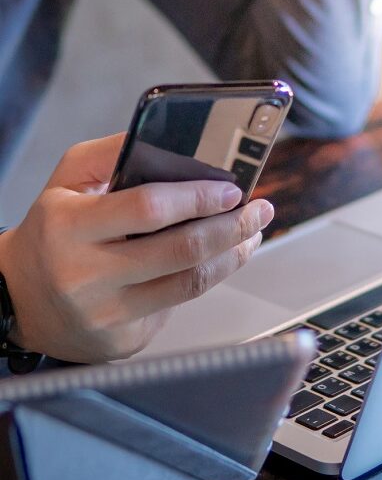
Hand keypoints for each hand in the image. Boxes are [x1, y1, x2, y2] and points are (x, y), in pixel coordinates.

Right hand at [0, 134, 272, 362]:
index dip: (199, 198)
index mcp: (69, 226)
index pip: (148, 208)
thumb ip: (114, 152)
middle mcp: (85, 275)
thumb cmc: (53, 230)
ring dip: (233, 256)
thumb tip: (172, 138)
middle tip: (259, 211)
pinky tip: (218, 261)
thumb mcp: (69, 179)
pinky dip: (205, 279)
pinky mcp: (122, 340)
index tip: (233, 190)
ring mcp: (106, 314)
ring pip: (190, 283)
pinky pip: (178, 306)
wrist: (20, 298)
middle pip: (182, 250)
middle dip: (233, 228)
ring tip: (251, 235)